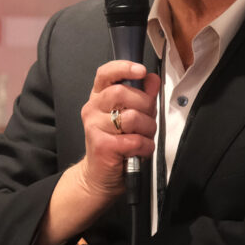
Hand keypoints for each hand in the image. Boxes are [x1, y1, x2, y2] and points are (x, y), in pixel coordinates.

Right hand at [78, 61, 159, 197]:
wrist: (100, 176)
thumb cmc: (116, 144)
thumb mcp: (132, 115)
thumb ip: (143, 96)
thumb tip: (152, 79)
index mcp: (99, 97)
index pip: (106, 73)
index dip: (124, 68)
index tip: (140, 71)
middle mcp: (92, 109)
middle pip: (123, 93)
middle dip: (145, 106)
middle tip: (148, 119)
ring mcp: (94, 127)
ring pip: (132, 117)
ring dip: (148, 129)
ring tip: (143, 137)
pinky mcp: (101, 145)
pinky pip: (134, 140)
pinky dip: (145, 147)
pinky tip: (140, 150)